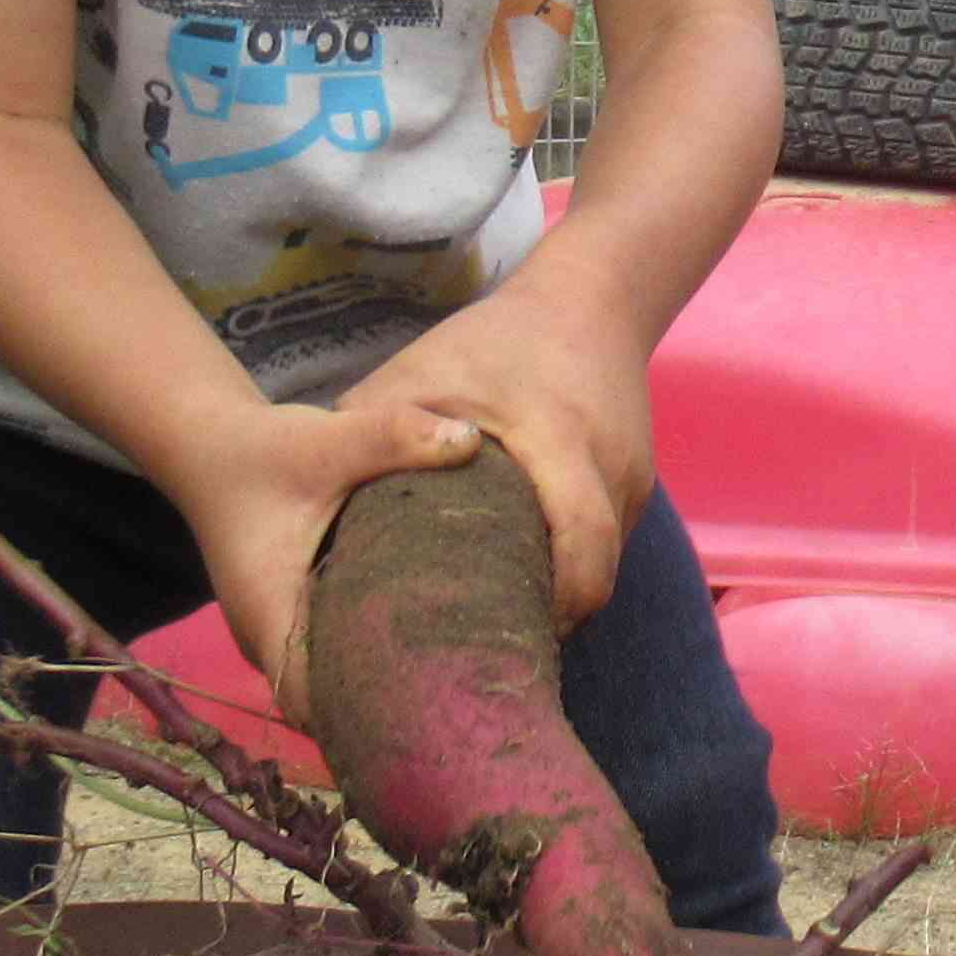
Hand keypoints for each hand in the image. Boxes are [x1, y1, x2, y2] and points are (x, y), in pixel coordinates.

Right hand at [152, 398, 473, 692]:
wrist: (210, 442)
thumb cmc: (261, 450)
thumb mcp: (329, 438)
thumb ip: (396, 437)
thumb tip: (470, 438)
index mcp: (267, 614)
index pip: (309, 702)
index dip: (362, 719)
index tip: (427, 716)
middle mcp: (265, 635)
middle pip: (322, 704)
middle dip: (383, 710)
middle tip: (460, 705)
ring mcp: (273, 629)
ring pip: (324, 681)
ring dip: (374, 684)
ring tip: (450, 683)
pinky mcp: (286, 614)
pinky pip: (325, 653)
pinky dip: (364, 656)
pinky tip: (422, 646)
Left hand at [343, 282, 658, 629]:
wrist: (589, 301)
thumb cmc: (493, 341)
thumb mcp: (424, 373)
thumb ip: (375, 432)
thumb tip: (319, 512)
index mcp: (562, 444)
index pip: (583, 547)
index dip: (554, 605)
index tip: (499, 637)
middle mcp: (611, 471)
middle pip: (600, 577)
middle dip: (553, 622)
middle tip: (491, 654)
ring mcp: (633, 482)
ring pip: (606, 567)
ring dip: (560, 598)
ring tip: (500, 627)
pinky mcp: (636, 486)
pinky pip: (607, 544)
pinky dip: (570, 567)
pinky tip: (524, 580)